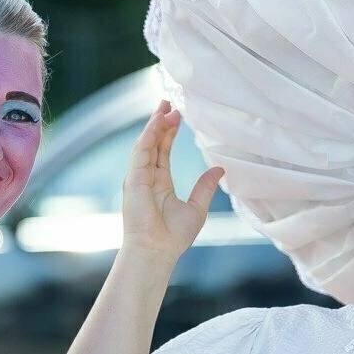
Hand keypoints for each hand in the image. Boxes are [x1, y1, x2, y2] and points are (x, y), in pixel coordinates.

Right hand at [120, 99, 223, 262]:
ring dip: (154, 124)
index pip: (163, 151)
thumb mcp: (197, 208)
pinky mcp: (134, 180)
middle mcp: (146, 178)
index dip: (169, 133)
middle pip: (153, 143)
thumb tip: (219, 169)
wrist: (157, 251)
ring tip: (165, 106)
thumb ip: (205, 187)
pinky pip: (141, 152)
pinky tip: (158, 122)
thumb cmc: (173, 237)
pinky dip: (149, 135)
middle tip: (168, 101)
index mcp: (159, 184)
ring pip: (145, 144)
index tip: (177, 115)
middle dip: (160, 122)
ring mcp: (138, 178)